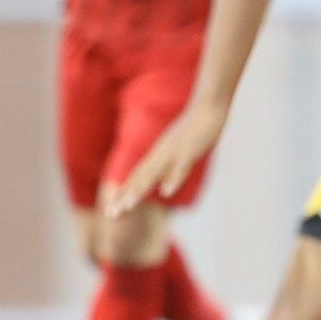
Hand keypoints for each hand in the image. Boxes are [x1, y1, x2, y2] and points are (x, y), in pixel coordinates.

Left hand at [103, 103, 226, 216]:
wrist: (209, 104)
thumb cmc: (198, 128)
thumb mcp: (182, 153)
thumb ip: (173, 171)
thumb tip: (165, 189)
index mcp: (159, 155)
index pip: (137, 177)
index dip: (124, 194)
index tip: (111, 212)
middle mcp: (161, 154)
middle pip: (140, 178)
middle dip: (125, 197)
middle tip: (111, 215)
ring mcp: (174, 151)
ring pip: (154, 173)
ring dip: (140, 190)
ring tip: (128, 206)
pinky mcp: (190, 149)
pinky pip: (181, 166)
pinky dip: (173, 179)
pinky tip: (166, 192)